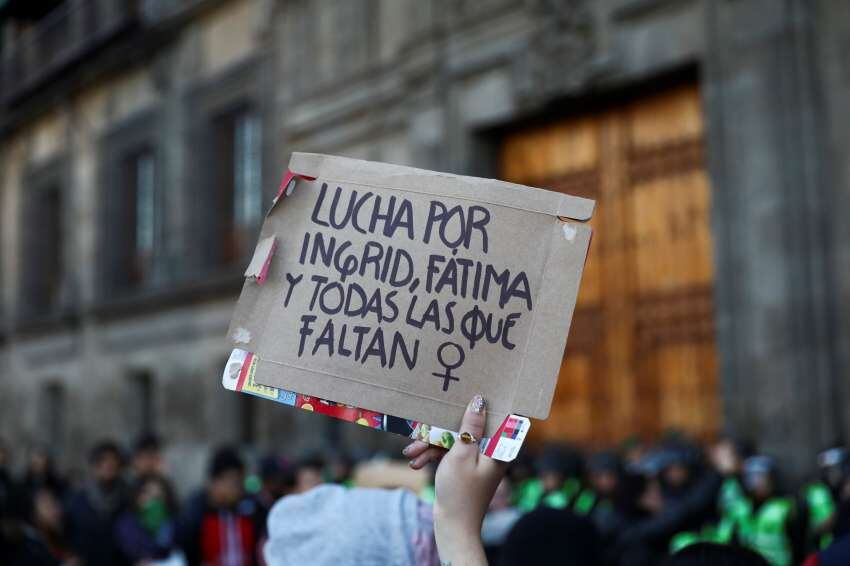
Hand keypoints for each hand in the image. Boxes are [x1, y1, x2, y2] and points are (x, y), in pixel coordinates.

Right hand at [402, 395, 506, 564]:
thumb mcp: (462, 455)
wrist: (452, 526)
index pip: (493, 416)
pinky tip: (416, 462)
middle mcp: (490, 450)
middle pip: (466, 427)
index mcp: (498, 447)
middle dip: (440, 431)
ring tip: (410, 454)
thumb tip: (479, 401)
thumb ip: (470, 427)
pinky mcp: (465, 465)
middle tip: (419, 433)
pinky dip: (433, 455)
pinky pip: (449, 452)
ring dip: (431, 445)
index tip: (463, 392)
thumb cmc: (460, 492)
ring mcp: (477, 458)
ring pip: (454, 439)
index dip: (478, 403)